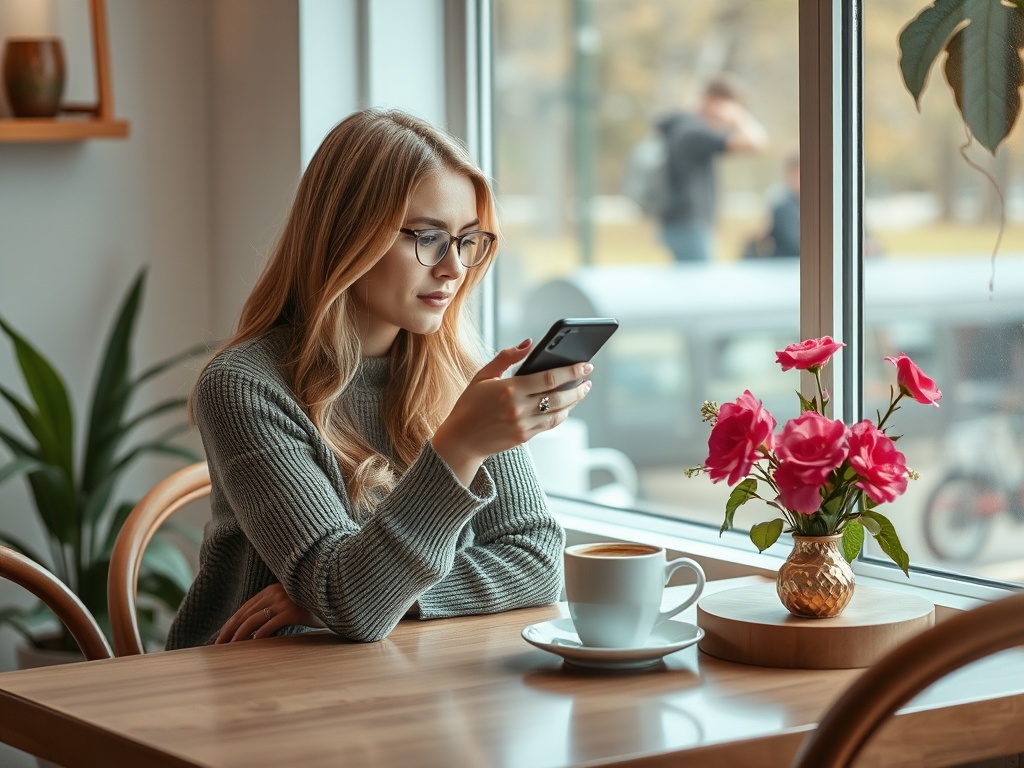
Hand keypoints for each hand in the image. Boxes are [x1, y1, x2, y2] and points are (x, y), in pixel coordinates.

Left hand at [215, 583, 324, 642]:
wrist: (336, 597)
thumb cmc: (313, 605)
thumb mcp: (291, 605)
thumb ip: (275, 611)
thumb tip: (257, 632)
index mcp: (272, 590)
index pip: (245, 608)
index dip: (231, 622)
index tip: (221, 636)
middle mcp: (275, 593)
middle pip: (245, 613)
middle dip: (230, 630)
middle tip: (219, 645)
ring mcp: (283, 601)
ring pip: (254, 619)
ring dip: (239, 634)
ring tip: (231, 647)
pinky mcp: (293, 610)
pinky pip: (271, 623)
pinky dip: (259, 634)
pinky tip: (252, 643)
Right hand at [430, 339, 593, 484]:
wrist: (461, 440)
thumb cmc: (470, 404)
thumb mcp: (482, 376)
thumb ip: (506, 357)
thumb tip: (529, 343)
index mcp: (509, 389)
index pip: (549, 378)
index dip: (571, 371)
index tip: (585, 364)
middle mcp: (518, 408)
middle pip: (559, 396)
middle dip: (578, 386)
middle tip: (588, 378)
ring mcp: (523, 425)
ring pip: (558, 412)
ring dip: (574, 401)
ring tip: (582, 390)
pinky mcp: (524, 437)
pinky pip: (550, 424)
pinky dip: (562, 414)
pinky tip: (567, 405)